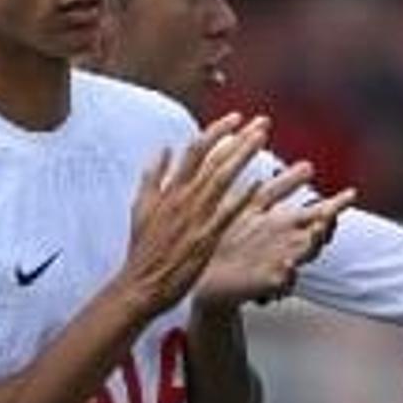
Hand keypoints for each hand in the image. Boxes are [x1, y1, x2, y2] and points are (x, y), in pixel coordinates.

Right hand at [114, 114, 262, 315]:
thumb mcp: (140, 206)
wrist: (140, 283)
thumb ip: (153, 176)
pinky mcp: (204, 237)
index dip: (217, 131)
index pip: (195, 150)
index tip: (236, 118)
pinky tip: (259, 182)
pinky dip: (242, 196)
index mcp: (169, 189)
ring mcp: (194, 217)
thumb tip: (162, 149)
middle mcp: (183, 198)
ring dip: (243, 155)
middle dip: (239, 137)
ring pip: (222, 178)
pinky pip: (226, 212)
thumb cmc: (143, 249)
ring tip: (262, 139)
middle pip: (214, 158)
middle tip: (262, 122)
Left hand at [200, 158, 354, 305]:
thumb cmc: (235, 239)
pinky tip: (289, 265)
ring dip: (313, 243)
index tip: (351, 193)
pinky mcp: (268, 282)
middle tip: (333, 212)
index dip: (337, 205)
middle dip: (328, 223)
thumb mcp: (254, 208)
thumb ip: (275, 187)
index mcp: (287, 225)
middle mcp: (290, 243)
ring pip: (306, 254)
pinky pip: (284, 280)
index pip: (319, 213)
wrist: (211, 275)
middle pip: (319, 233)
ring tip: (316, 230)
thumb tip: (302, 163)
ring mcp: (282, 263)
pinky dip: (289, 274)